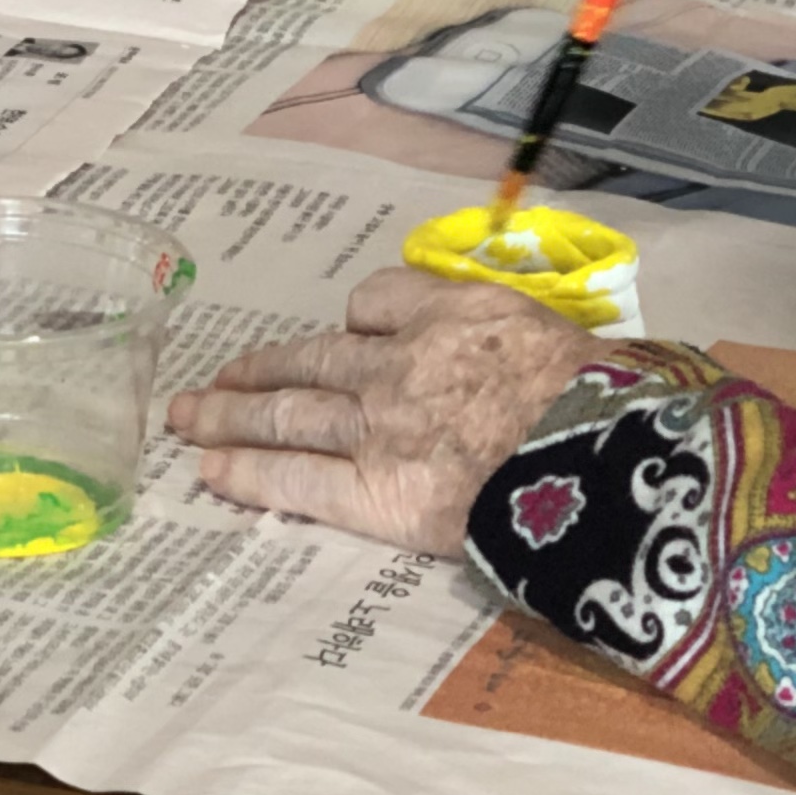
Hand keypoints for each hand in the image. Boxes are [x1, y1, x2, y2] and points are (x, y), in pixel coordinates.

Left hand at [167, 269, 595, 550]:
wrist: (607, 461)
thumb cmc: (601, 399)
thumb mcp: (556, 332)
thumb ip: (508, 334)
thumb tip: (504, 353)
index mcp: (451, 314)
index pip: (378, 302)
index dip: (357, 322)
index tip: (347, 337)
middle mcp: (401, 362)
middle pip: (312, 357)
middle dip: (258, 369)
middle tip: (215, 376)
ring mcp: (381, 426)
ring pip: (287, 410)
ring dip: (230, 412)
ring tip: (188, 417)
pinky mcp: (377, 492)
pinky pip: (297, 478)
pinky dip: (248, 472)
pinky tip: (211, 471)